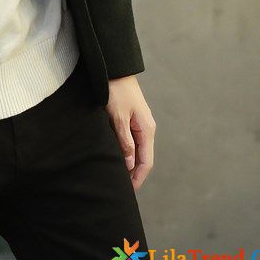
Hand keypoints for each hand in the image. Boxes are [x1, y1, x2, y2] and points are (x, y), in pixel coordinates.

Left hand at [105, 75, 155, 190]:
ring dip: (127, 162)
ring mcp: (137, 122)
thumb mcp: (118, 116)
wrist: (113, 67)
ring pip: (135, 149)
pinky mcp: (129, 117)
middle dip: (133, 173)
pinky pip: (128, 139)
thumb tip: (129, 164)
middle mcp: (145, 127)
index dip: (137, 178)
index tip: (128, 192)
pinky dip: (124, 150)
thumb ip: (124, 140)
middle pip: (141, 157)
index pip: (145, 161)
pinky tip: (114, 156)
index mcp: (146, 129)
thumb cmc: (115, 90)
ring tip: (116, 176)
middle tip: (120, 188)